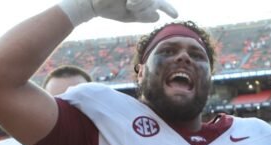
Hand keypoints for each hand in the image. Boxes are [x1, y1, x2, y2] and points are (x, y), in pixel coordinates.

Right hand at [59, 0, 177, 26]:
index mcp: (144, 1)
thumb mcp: (131, 16)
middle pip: (154, 3)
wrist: (95, 3)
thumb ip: (144, 16)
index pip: (160, 4)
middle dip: (143, 9)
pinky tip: (128, 2)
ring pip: (149, 1)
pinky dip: (137, 3)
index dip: (168, 8)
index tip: (175, 15)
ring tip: (128, 3)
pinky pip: (139, 0)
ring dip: (139, 4)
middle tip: (130, 7)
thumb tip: (157, 16)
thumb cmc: (113, 9)